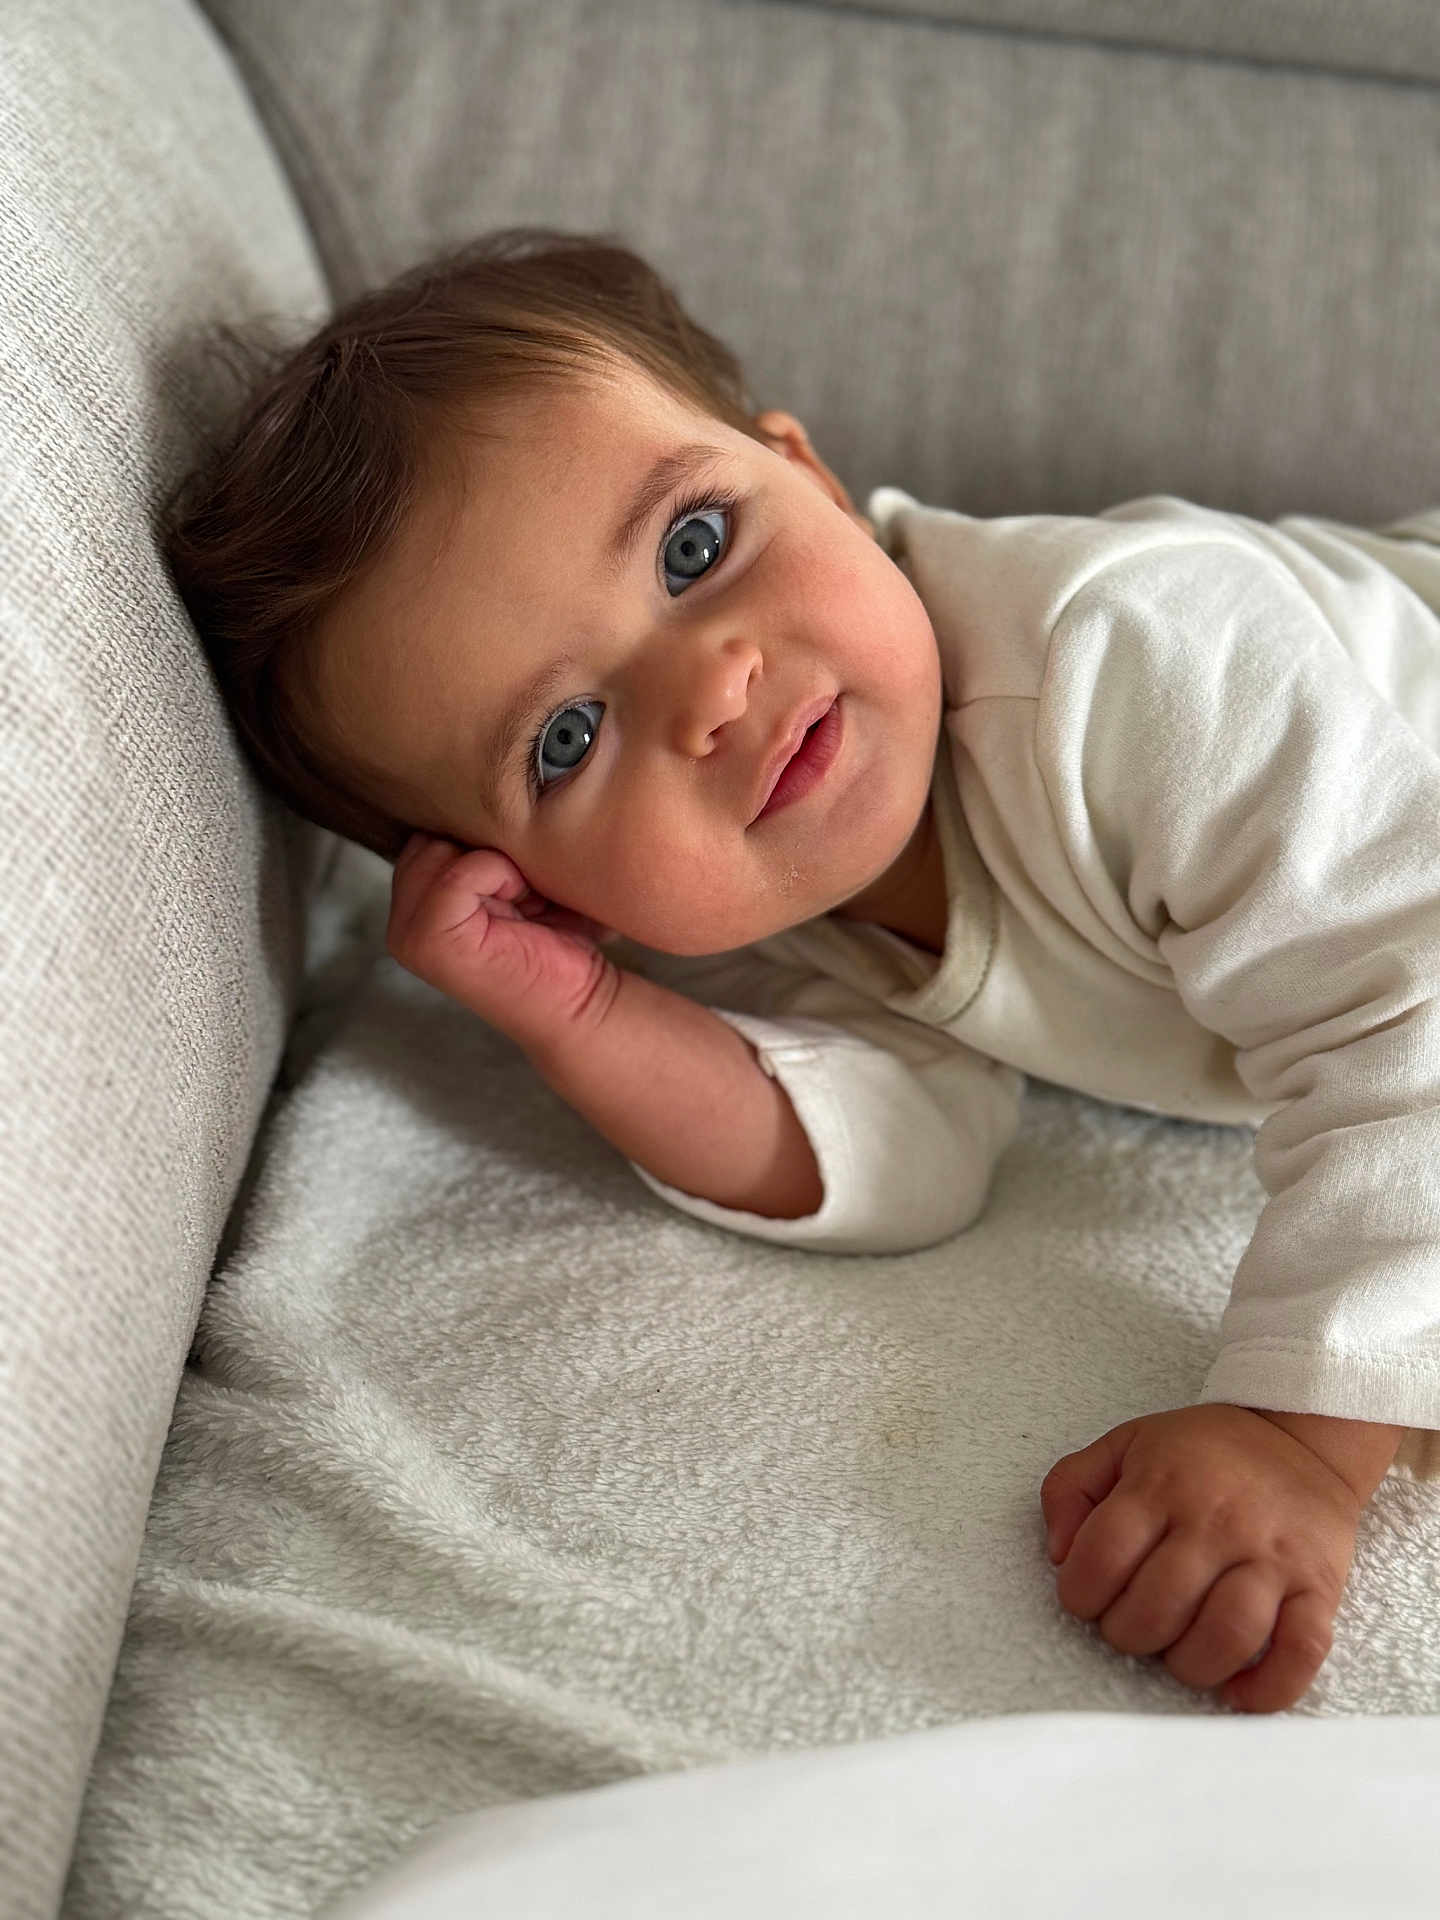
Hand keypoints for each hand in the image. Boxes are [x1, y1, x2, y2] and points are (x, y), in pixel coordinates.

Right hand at [385, 832, 619, 1055]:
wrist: (583, 999)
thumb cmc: (561, 934)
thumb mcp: (517, 873)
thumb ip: (487, 841)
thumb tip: (483, 777)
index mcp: (415, 902)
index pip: (431, 826)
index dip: (484, 842)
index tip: (520, 883)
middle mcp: (401, 919)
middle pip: (433, 832)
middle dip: (487, 852)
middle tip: (526, 897)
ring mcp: (407, 934)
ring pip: (443, 847)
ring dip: (499, 866)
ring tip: (524, 904)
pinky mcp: (427, 941)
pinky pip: (460, 871)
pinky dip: (502, 879)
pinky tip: (522, 911)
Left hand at [1039, 1403, 1372, 1712]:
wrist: (1299, 1436)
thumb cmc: (1201, 1453)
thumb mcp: (1124, 1444)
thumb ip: (1070, 1487)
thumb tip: (1058, 1554)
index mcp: (1161, 1484)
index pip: (1102, 1557)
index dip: (1079, 1593)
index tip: (1085, 1597)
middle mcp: (1217, 1521)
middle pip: (1157, 1607)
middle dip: (1126, 1633)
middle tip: (1130, 1625)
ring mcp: (1272, 1557)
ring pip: (1226, 1635)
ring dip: (1187, 1664)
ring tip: (1176, 1653)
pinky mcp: (1319, 1587)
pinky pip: (1301, 1652)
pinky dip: (1266, 1688)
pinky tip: (1234, 1691)